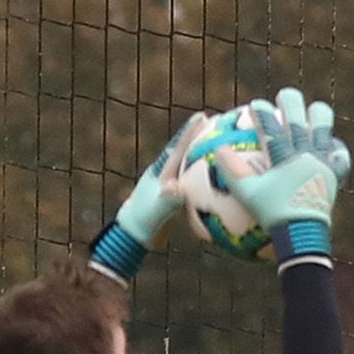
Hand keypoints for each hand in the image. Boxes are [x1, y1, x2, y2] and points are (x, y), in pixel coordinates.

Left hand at [92, 110, 210, 278]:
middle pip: (185, 151)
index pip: (177, 149)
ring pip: (189, 166)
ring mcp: (169, 186)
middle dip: (199, 137)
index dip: (189, 132)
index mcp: (161, 174)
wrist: (132, 237)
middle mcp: (165, 175)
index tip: (202, 116)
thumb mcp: (155, 212)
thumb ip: (166, 199)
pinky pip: (193, 183)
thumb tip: (176, 186)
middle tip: (216, 124)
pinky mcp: (174, 198)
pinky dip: (204, 178)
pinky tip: (218, 181)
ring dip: (202, 156)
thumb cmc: (142, 224)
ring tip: (220, 147)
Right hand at [234, 87, 346, 254]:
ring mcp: (322, 164)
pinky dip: (336, 149)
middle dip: (291, 102)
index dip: (263, 112)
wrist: (303, 236)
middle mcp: (306, 156)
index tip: (255, 103)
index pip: (272, 127)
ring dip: (319, 117)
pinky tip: (332, 145)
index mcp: (285, 158)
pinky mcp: (334, 177)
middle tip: (285, 96)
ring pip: (324, 130)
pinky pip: (340, 158)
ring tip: (316, 111)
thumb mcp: (248, 196)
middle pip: (299, 120)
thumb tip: (218, 150)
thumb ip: (232, 172)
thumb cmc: (273, 217)